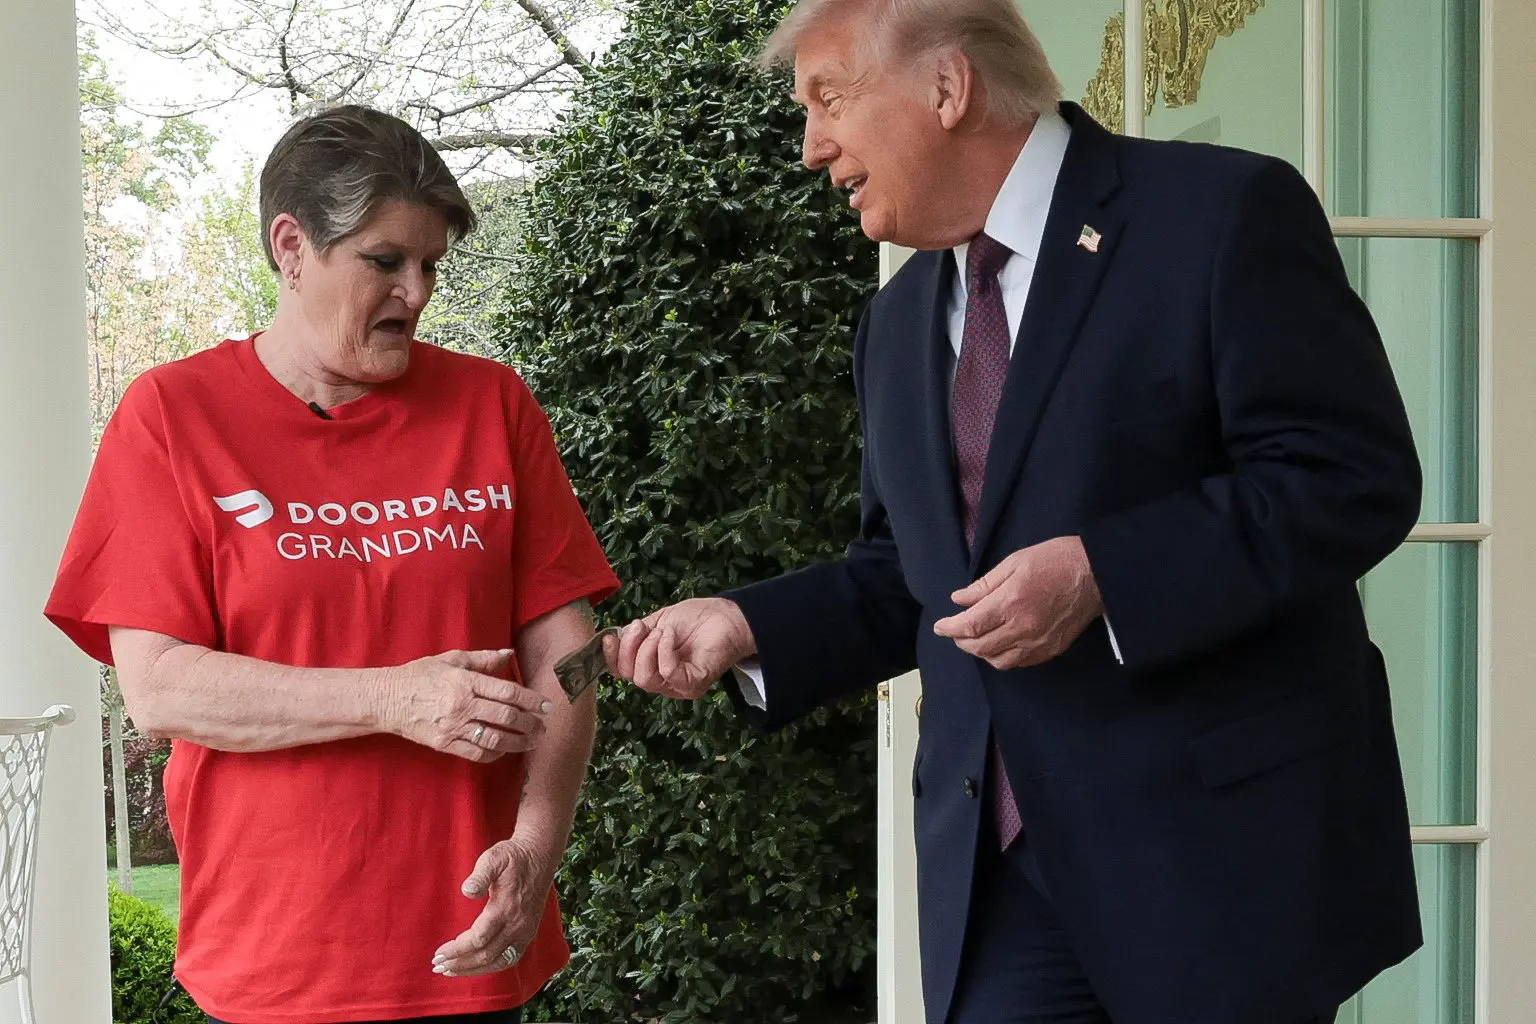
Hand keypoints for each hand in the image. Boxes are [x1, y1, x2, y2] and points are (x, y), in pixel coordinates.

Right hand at [383, 649, 550, 762]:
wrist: (386, 699)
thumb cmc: (420, 676)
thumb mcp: (451, 659)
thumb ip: (483, 658)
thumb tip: (510, 654)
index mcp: (465, 682)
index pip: (507, 692)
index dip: (531, 699)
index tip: (547, 705)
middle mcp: (462, 705)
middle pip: (506, 717)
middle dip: (530, 723)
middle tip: (544, 726)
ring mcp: (453, 727)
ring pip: (494, 738)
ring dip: (519, 742)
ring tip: (532, 741)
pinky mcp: (444, 744)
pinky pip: (476, 753)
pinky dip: (494, 754)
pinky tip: (505, 750)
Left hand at [432, 838, 551, 977]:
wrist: (539, 857)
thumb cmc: (512, 858)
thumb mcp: (494, 858)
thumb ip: (480, 875)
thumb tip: (467, 891)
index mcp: (506, 908)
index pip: (479, 939)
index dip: (457, 949)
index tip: (439, 952)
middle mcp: (517, 924)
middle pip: (486, 955)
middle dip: (460, 963)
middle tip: (438, 965)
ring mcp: (525, 931)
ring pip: (498, 962)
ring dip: (473, 970)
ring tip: (452, 970)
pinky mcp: (528, 933)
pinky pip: (509, 958)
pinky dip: (491, 967)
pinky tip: (476, 967)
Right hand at [604, 598, 755, 699]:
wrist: (727, 616)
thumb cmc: (696, 619)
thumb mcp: (658, 621)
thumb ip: (637, 633)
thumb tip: (616, 637)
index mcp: (651, 667)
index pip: (622, 672)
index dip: (611, 657)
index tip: (609, 637)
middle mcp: (663, 681)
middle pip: (631, 677)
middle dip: (630, 648)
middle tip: (642, 627)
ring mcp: (679, 686)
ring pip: (646, 680)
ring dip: (647, 649)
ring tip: (661, 631)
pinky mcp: (694, 683)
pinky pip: (669, 673)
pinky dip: (664, 651)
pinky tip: (670, 635)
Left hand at [933, 536, 1102, 669]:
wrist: (1095, 574)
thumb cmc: (1054, 560)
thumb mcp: (1014, 562)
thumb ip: (984, 585)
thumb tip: (959, 600)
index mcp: (1010, 603)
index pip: (970, 626)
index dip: (950, 628)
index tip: (940, 626)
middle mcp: (1022, 628)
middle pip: (980, 648)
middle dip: (961, 642)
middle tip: (955, 632)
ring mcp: (1038, 642)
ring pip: (999, 661)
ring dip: (981, 653)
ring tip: (976, 639)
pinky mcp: (1051, 649)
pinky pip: (1019, 663)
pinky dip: (1003, 657)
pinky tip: (1000, 645)